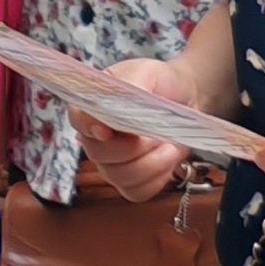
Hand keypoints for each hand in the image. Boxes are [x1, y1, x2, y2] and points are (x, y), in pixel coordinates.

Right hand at [71, 58, 193, 203]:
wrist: (186, 98)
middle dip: (133, 147)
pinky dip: (157, 178)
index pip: (78, 120)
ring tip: (170, 145)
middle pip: (99, 154)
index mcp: (92, 107)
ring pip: (120, 177)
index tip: (108, 131)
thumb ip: (131, 88)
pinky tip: (167, 159)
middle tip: (157, 133)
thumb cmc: (161, 82)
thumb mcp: (147, 73)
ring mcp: (111, 165)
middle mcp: (95, 139)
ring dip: (151, 163)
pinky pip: (136, 192)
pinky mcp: (131, 183)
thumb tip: (121, 111)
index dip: (90, 127)